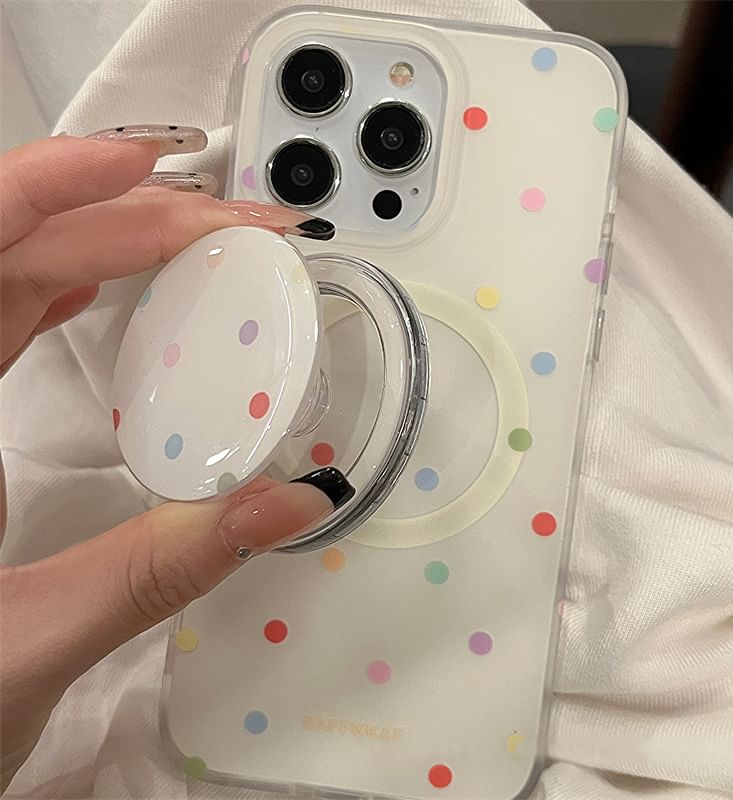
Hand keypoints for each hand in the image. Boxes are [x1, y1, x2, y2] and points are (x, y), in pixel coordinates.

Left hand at [0, 128, 348, 786]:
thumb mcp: (38, 638)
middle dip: (128, 223)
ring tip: (192, 235)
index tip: (151, 164)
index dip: (58, 190)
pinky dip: (58, 281)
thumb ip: (164, 568)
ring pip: (9, 273)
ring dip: (101, 240)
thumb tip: (288, 504)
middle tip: (234, 229)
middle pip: (14, 254)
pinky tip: (100, 282)